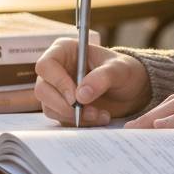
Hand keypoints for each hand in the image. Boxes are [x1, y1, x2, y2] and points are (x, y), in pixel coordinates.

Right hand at [34, 38, 150, 125]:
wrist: (130, 89)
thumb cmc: (123, 70)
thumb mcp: (119, 69)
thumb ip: (102, 78)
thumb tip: (81, 95)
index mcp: (64, 50)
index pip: (46, 65)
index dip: (57, 82)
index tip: (76, 97)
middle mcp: (56, 69)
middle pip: (42, 90)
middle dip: (65, 105)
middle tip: (88, 111)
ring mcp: (57, 89)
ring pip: (49, 107)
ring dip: (74, 116)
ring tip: (100, 115)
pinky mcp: (62, 106)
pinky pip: (60, 118)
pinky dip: (78, 122)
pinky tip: (98, 117)